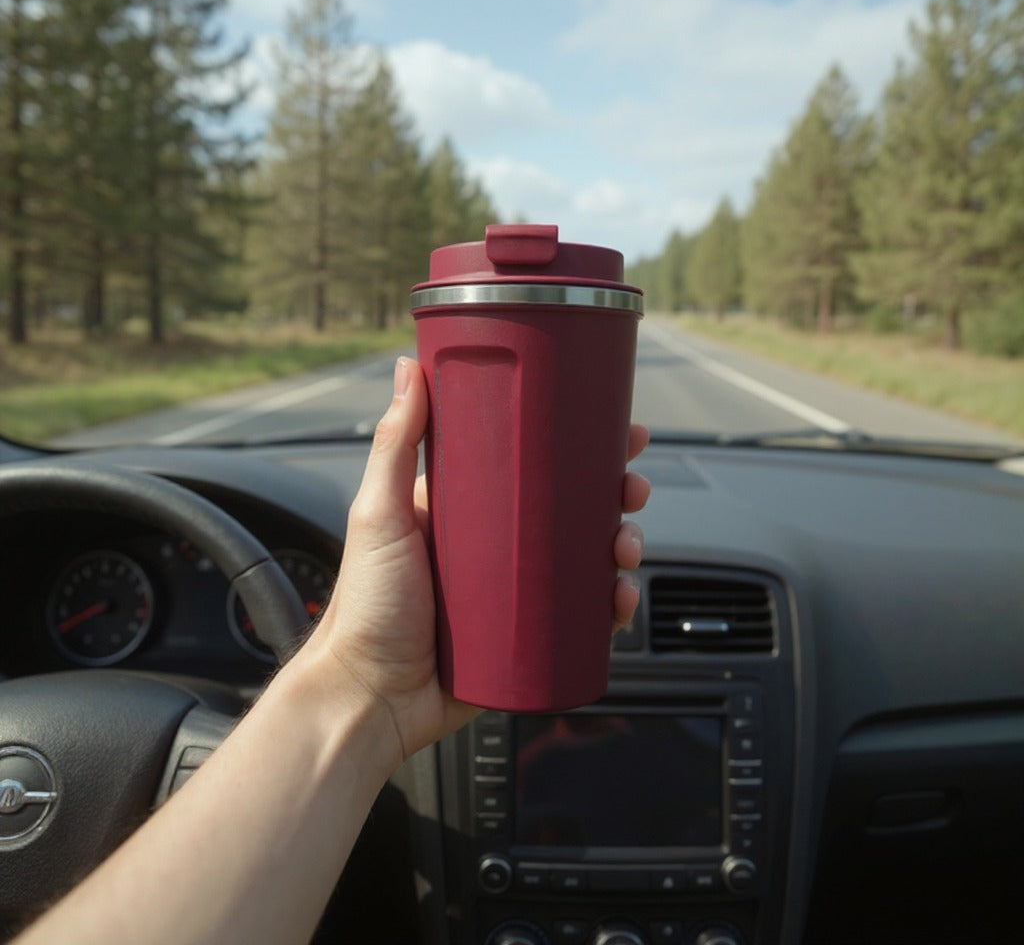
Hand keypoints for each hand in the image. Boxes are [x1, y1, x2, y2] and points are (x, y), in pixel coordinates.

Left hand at [309, 357, 650, 768]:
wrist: (369, 699)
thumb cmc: (364, 607)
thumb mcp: (379, 514)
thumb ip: (394, 443)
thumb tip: (408, 367)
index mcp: (465, 509)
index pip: (531, 464)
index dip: (576, 445)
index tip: (612, 429)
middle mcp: (495, 546)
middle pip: (568, 509)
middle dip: (611, 494)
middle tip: (631, 487)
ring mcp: (514, 591)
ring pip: (583, 559)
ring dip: (618, 545)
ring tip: (625, 547)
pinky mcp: (526, 634)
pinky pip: (579, 614)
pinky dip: (608, 604)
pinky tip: (617, 598)